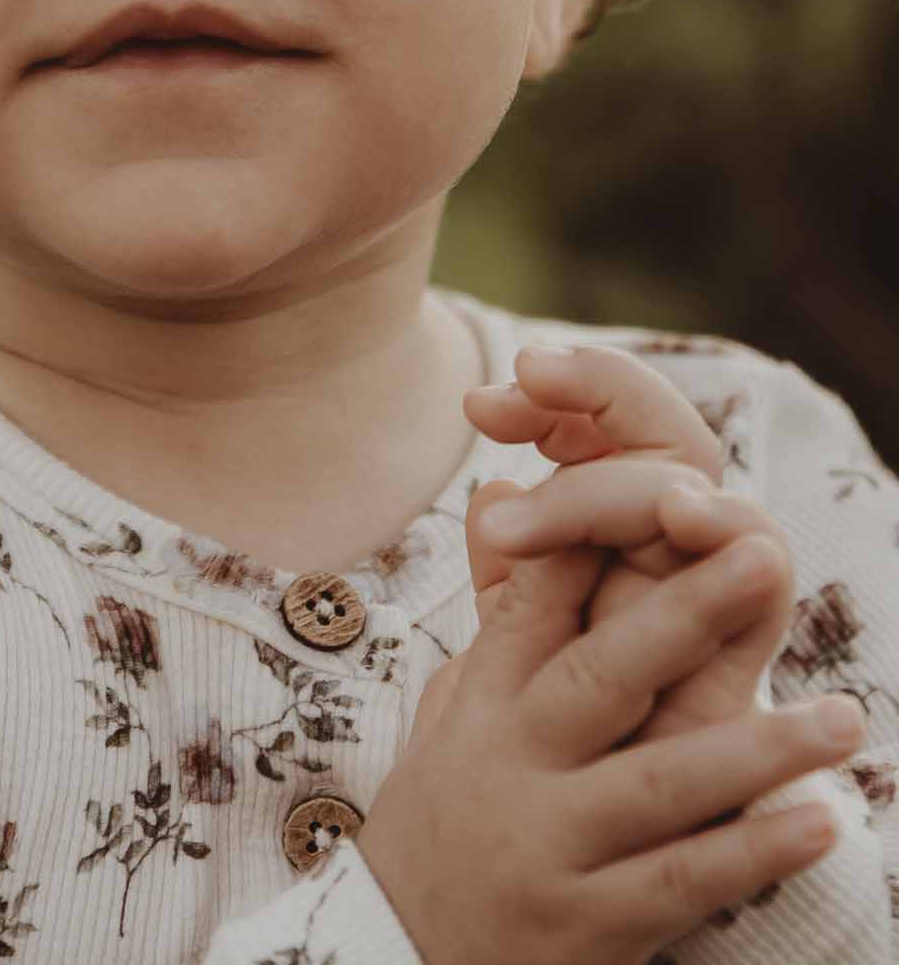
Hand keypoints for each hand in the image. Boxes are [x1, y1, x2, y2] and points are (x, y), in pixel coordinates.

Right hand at [355, 521, 860, 964]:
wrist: (392, 959)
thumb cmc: (439, 820)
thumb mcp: (449, 711)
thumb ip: (495, 614)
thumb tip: (501, 488)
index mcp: (488, 702)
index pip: (538, 598)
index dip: (600, 539)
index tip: (673, 490)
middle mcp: (515, 762)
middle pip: (605, 673)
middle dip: (688, 613)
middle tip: (765, 559)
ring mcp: (551, 844)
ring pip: (663, 783)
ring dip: (760, 747)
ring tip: (841, 716)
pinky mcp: (586, 926)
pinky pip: (683, 882)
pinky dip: (752, 852)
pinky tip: (818, 824)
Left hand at [462, 343, 789, 741]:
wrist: (586, 860)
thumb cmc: (550, 748)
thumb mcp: (511, 654)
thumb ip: (508, 574)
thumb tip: (487, 490)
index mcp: (601, 534)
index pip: (592, 429)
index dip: (550, 397)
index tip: (480, 401)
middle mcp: (660, 549)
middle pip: (653, 434)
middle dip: (600, 393)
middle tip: (528, 383)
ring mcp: (703, 589)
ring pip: (697, 488)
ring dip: (646, 471)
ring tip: (614, 468)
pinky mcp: (742, 648)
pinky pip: (764, 575)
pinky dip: (736, 535)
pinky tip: (690, 517)